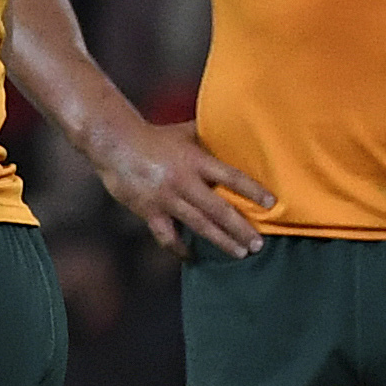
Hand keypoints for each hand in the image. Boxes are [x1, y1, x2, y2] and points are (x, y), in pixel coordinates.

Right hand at [89, 117, 270, 258]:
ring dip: (222, 241)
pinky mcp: (149, 211)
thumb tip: (233, 129)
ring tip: (240, 253)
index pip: (231, 177)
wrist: (114, 143)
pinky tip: (192, 255)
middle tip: (258, 244)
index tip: (271, 203)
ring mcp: (165, 199)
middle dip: (241, 228)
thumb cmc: (153, 136)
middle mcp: (183, 181)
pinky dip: (180, 247)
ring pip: (199, 225)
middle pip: (219, 209)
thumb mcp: (184, 131)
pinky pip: (167, 235)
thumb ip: (208, 135)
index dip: (252, 190)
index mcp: (194, 160)